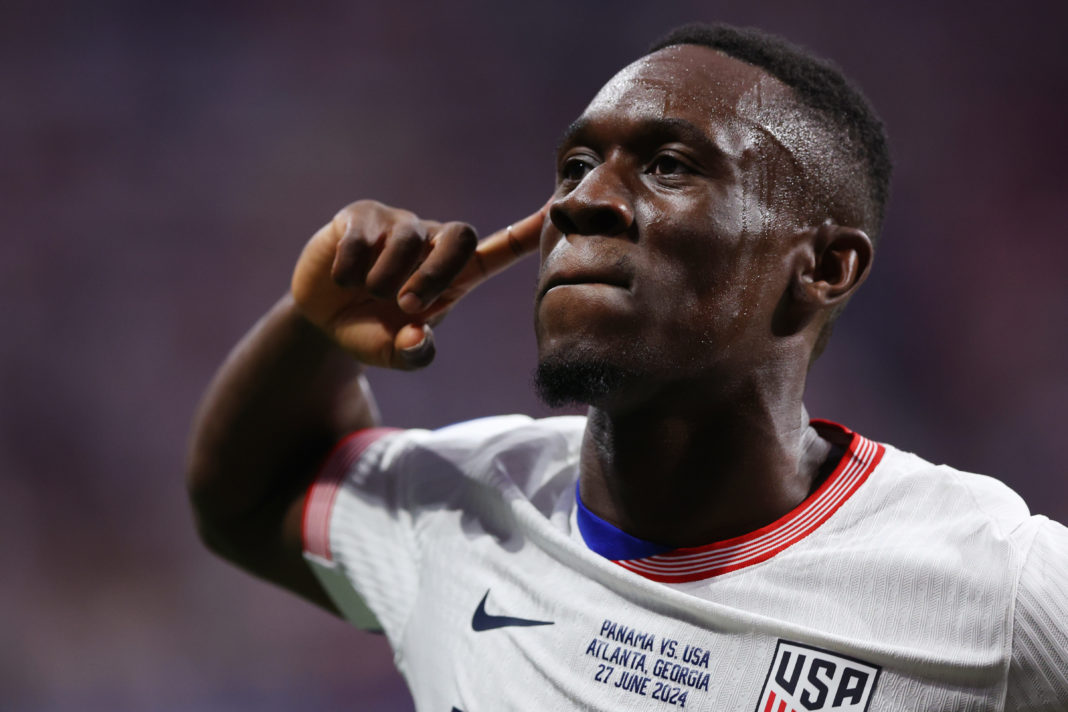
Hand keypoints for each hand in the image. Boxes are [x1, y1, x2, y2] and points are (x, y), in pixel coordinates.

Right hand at [291, 200, 546, 368]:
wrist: (321, 319)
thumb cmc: (371, 331)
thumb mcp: (393, 354)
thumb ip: (413, 354)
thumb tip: (418, 336)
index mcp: (454, 273)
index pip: (500, 248)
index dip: (528, 232)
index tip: (557, 210)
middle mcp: (431, 241)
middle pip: (459, 236)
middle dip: (435, 274)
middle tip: (407, 306)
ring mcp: (397, 224)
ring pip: (406, 241)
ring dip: (383, 279)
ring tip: (368, 294)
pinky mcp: (361, 217)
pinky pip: (362, 238)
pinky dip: (350, 270)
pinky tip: (342, 278)